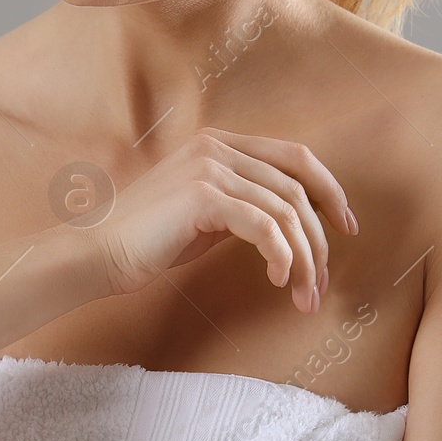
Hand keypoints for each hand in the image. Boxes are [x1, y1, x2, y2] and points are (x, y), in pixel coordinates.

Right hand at [90, 128, 357, 311]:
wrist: (95, 255)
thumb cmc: (144, 243)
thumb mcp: (201, 217)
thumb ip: (239, 207)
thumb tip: (283, 226)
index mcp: (218, 144)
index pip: (295, 158)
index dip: (330, 191)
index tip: (346, 228)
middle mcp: (217, 147)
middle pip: (298, 188)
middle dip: (320, 239)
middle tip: (322, 283)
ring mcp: (210, 169)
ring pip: (286, 211)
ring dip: (304, 258)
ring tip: (304, 295)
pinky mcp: (203, 197)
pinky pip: (265, 226)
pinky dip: (281, 255)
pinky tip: (277, 279)